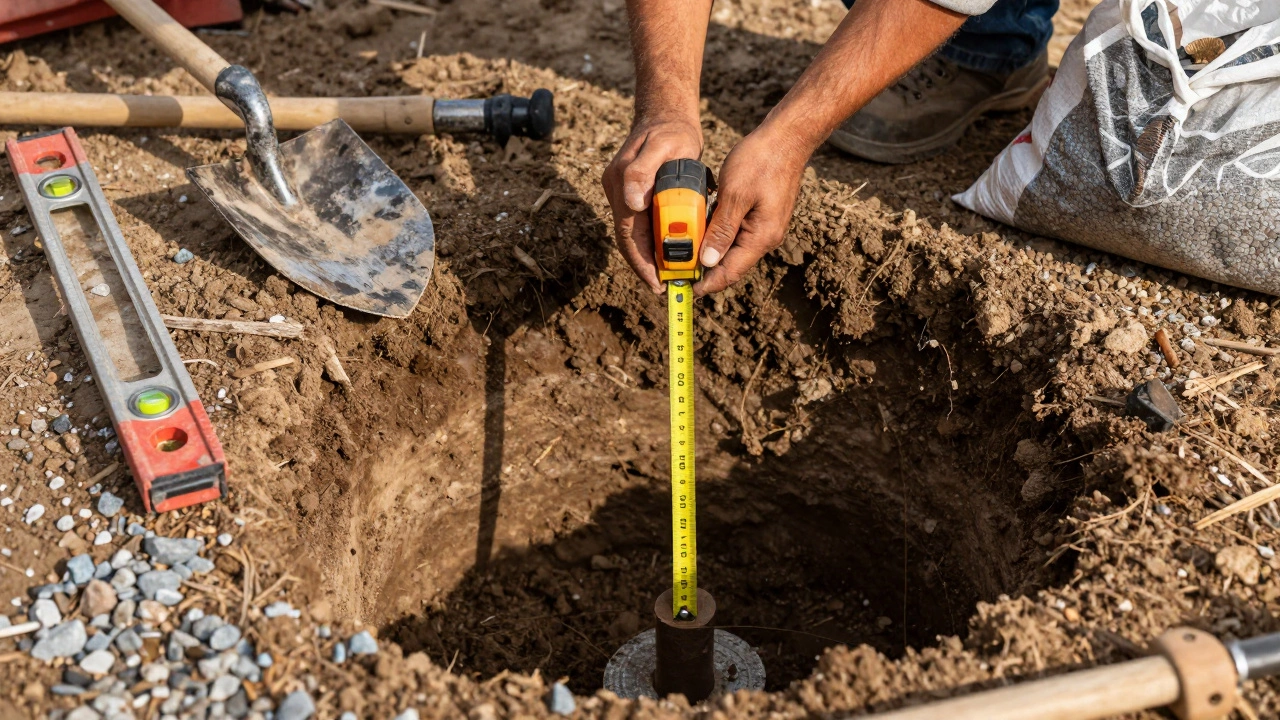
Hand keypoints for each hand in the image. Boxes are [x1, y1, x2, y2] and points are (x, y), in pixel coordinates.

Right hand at [602, 118, 702, 293]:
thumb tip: (631, 202)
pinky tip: (666, 254)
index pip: (627, 233)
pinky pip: (639, 224)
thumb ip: (643, 171)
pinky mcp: (631, 194)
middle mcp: (617, 190)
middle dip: (645, 266)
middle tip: (666, 288)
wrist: (666, 115)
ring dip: (649, 257)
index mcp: (622, 182)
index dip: (640, 261)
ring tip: (668, 277)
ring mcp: (622, 192)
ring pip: (633, 234)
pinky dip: (652, 242)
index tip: (656, 283)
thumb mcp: (665, 145)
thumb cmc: (671, 131)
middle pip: (628, 239)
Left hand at [695, 128, 807, 295]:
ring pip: (733, 250)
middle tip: (676, 272)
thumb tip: (709, 262)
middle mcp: (766, 238)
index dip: (706, 284)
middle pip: (731, 265)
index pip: (730, 272)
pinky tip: (700, 230)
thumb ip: (721, 230)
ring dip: (710, 253)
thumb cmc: (761, 161)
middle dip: (705, 271)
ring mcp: (765, 227)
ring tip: (684, 255)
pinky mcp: (762, 216)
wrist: (787, 137)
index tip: (683, 289)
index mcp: (761, 237)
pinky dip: (718, 236)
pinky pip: (737, 234)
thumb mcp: (735, 195)